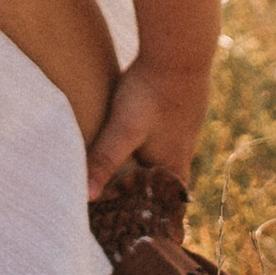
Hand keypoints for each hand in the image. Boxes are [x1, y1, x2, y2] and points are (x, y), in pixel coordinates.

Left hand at [84, 57, 210, 199]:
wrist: (180, 51)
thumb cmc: (151, 93)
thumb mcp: (123, 130)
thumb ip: (104, 160)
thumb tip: (88, 197)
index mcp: (173, 161)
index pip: (169, 199)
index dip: (158, 211)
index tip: (148, 223)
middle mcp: (184, 146)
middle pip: (167, 176)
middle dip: (151, 187)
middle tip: (132, 197)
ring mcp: (187, 123)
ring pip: (169, 150)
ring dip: (152, 159)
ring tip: (133, 165)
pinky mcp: (184, 102)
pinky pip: (169, 128)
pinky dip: (156, 135)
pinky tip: (143, 126)